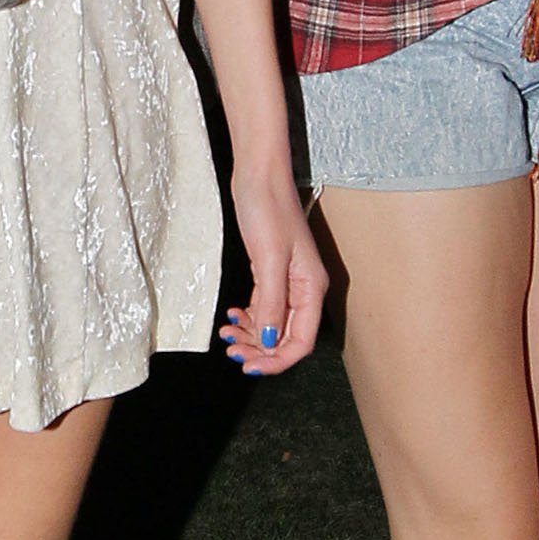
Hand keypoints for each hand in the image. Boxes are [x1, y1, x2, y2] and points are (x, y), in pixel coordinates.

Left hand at [219, 157, 326, 373]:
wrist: (259, 174)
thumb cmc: (268, 209)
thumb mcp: (269, 258)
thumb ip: (271, 303)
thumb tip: (268, 341)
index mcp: (312, 288)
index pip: (301, 341)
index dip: (278, 360)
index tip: (250, 365)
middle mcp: (304, 288)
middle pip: (286, 337)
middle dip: (260, 350)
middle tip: (231, 350)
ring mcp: (288, 280)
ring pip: (273, 323)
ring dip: (251, 335)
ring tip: (226, 333)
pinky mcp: (272, 271)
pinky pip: (265, 306)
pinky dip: (249, 316)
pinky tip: (232, 315)